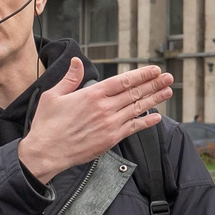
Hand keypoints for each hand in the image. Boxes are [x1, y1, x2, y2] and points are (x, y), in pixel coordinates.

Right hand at [14, 61, 171, 182]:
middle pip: (135, 93)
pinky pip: (133, 128)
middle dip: (154, 84)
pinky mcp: (110, 139)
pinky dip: (146, 122)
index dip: (141, 74)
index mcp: (92, 94)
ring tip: (168, 91)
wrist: (45, 153)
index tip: (154, 70)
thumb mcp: (52, 95)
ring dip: (154, 99)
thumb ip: (69, 78)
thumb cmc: (46, 124)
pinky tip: (157, 116)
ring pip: (137, 108)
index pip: (123, 81)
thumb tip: (77, 61)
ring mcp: (110, 124)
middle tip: (168, 77)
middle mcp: (104, 108)